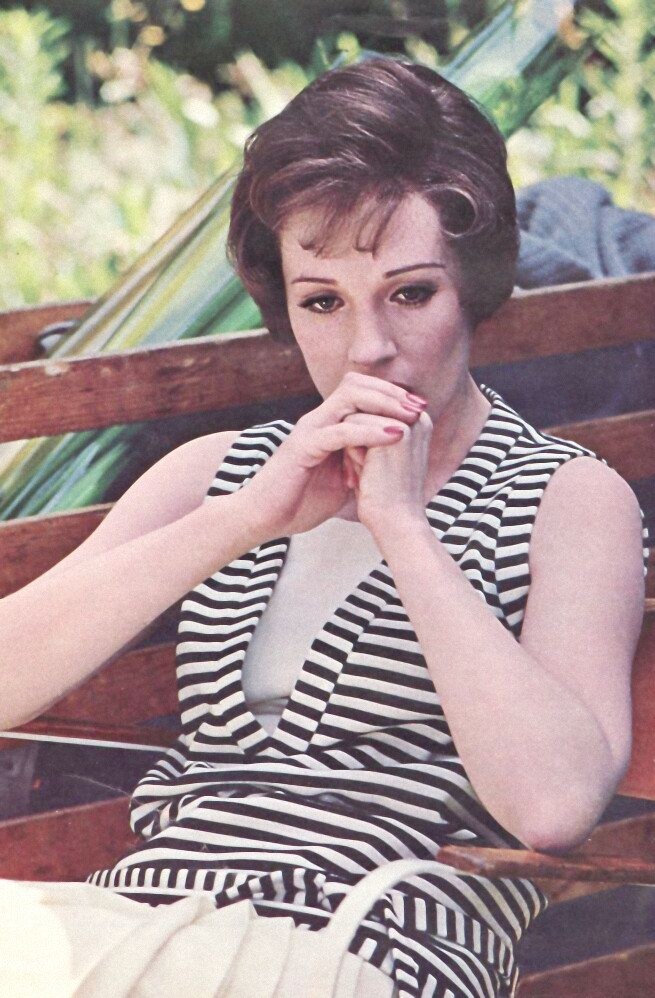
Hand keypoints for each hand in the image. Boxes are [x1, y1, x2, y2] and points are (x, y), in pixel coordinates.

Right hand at [238, 373, 425, 537]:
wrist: (264, 519)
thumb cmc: (301, 502)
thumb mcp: (342, 478)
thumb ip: (362, 462)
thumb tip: (393, 463)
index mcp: (327, 424)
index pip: (360, 391)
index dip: (391, 395)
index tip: (421, 407)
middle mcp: (317, 420)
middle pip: (357, 385)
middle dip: (392, 393)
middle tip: (420, 407)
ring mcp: (309, 430)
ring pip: (349, 399)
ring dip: (384, 405)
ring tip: (412, 417)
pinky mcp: (303, 447)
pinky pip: (340, 431)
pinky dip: (370, 431)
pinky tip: (395, 436)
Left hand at [342, 409, 432, 533]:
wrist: (396, 524)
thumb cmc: (386, 496)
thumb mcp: (381, 456)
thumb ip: (372, 431)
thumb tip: (348, 412)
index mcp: (419, 421)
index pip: (372, 411)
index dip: (362, 439)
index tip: (375, 471)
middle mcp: (418, 417)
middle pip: (363, 411)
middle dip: (356, 441)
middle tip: (371, 475)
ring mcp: (407, 422)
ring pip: (355, 417)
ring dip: (353, 448)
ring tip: (369, 476)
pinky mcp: (393, 431)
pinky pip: (351, 425)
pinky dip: (350, 453)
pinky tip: (365, 476)